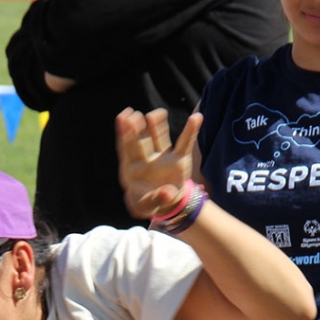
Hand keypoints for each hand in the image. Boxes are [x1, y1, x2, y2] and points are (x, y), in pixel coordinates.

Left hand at [116, 107, 202, 221]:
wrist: (162, 203)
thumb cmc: (147, 202)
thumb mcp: (147, 206)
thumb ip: (156, 199)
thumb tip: (168, 193)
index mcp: (131, 170)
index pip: (126, 149)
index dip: (124, 135)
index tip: (123, 120)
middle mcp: (146, 160)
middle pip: (141, 141)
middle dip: (138, 129)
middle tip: (135, 116)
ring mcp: (162, 158)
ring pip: (159, 139)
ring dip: (158, 125)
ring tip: (158, 113)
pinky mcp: (178, 160)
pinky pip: (185, 144)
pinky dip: (191, 131)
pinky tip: (196, 117)